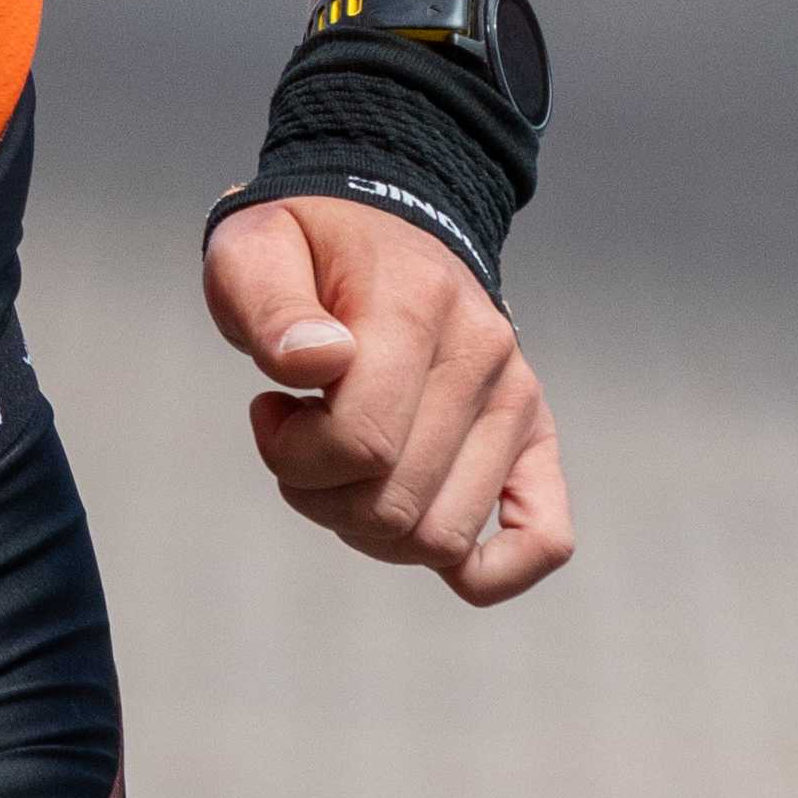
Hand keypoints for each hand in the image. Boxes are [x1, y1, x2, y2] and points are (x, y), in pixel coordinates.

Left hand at [200, 197, 572, 604]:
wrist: (380, 225)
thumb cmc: (308, 254)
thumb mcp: (254, 252)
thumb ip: (269, 304)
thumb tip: (317, 360)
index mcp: (417, 304)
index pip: (361, 442)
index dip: (291, 455)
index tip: (270, 411)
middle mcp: (484, 354)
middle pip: (394, 503)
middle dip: (320, 496)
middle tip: (299, 441)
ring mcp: (517, 398)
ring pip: (442, 537)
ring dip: (371, 530)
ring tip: (347, 463)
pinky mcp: (535, 436)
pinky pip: (544, 540)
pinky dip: (487, 572)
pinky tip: (423, 541)